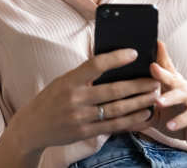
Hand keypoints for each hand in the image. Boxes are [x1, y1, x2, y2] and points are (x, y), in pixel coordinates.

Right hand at [7, 48, 159, 154]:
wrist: (32, 127)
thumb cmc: (51, 99)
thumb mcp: (63, 81)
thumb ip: (85, 75)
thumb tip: (113, 63)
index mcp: (69, 80)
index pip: (96, 65)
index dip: (116, 58)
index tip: (134, 53)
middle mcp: (75, 99)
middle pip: (113, 90)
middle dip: (137, 85)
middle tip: (155, 80)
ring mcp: (80, 118)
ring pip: (116, 110)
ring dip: (138, 103)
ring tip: (154, 96)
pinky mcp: (84, 133)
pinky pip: (112, 126)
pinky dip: (130, 121)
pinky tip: (143, 115)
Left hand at [147, 41, 186, 152]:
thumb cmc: (177, 118)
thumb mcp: (158, 113)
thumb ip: (142, 110)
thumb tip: (117, 113)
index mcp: (173, 84)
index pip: (167, 67)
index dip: (162, 56)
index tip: (155, 43)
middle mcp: (185, 88)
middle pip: (174, 78)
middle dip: (163, 73)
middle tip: (152, 68)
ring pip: (184, 95)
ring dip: (170, 98)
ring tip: (158, 101)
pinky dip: (181, 120)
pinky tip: (171, 125)